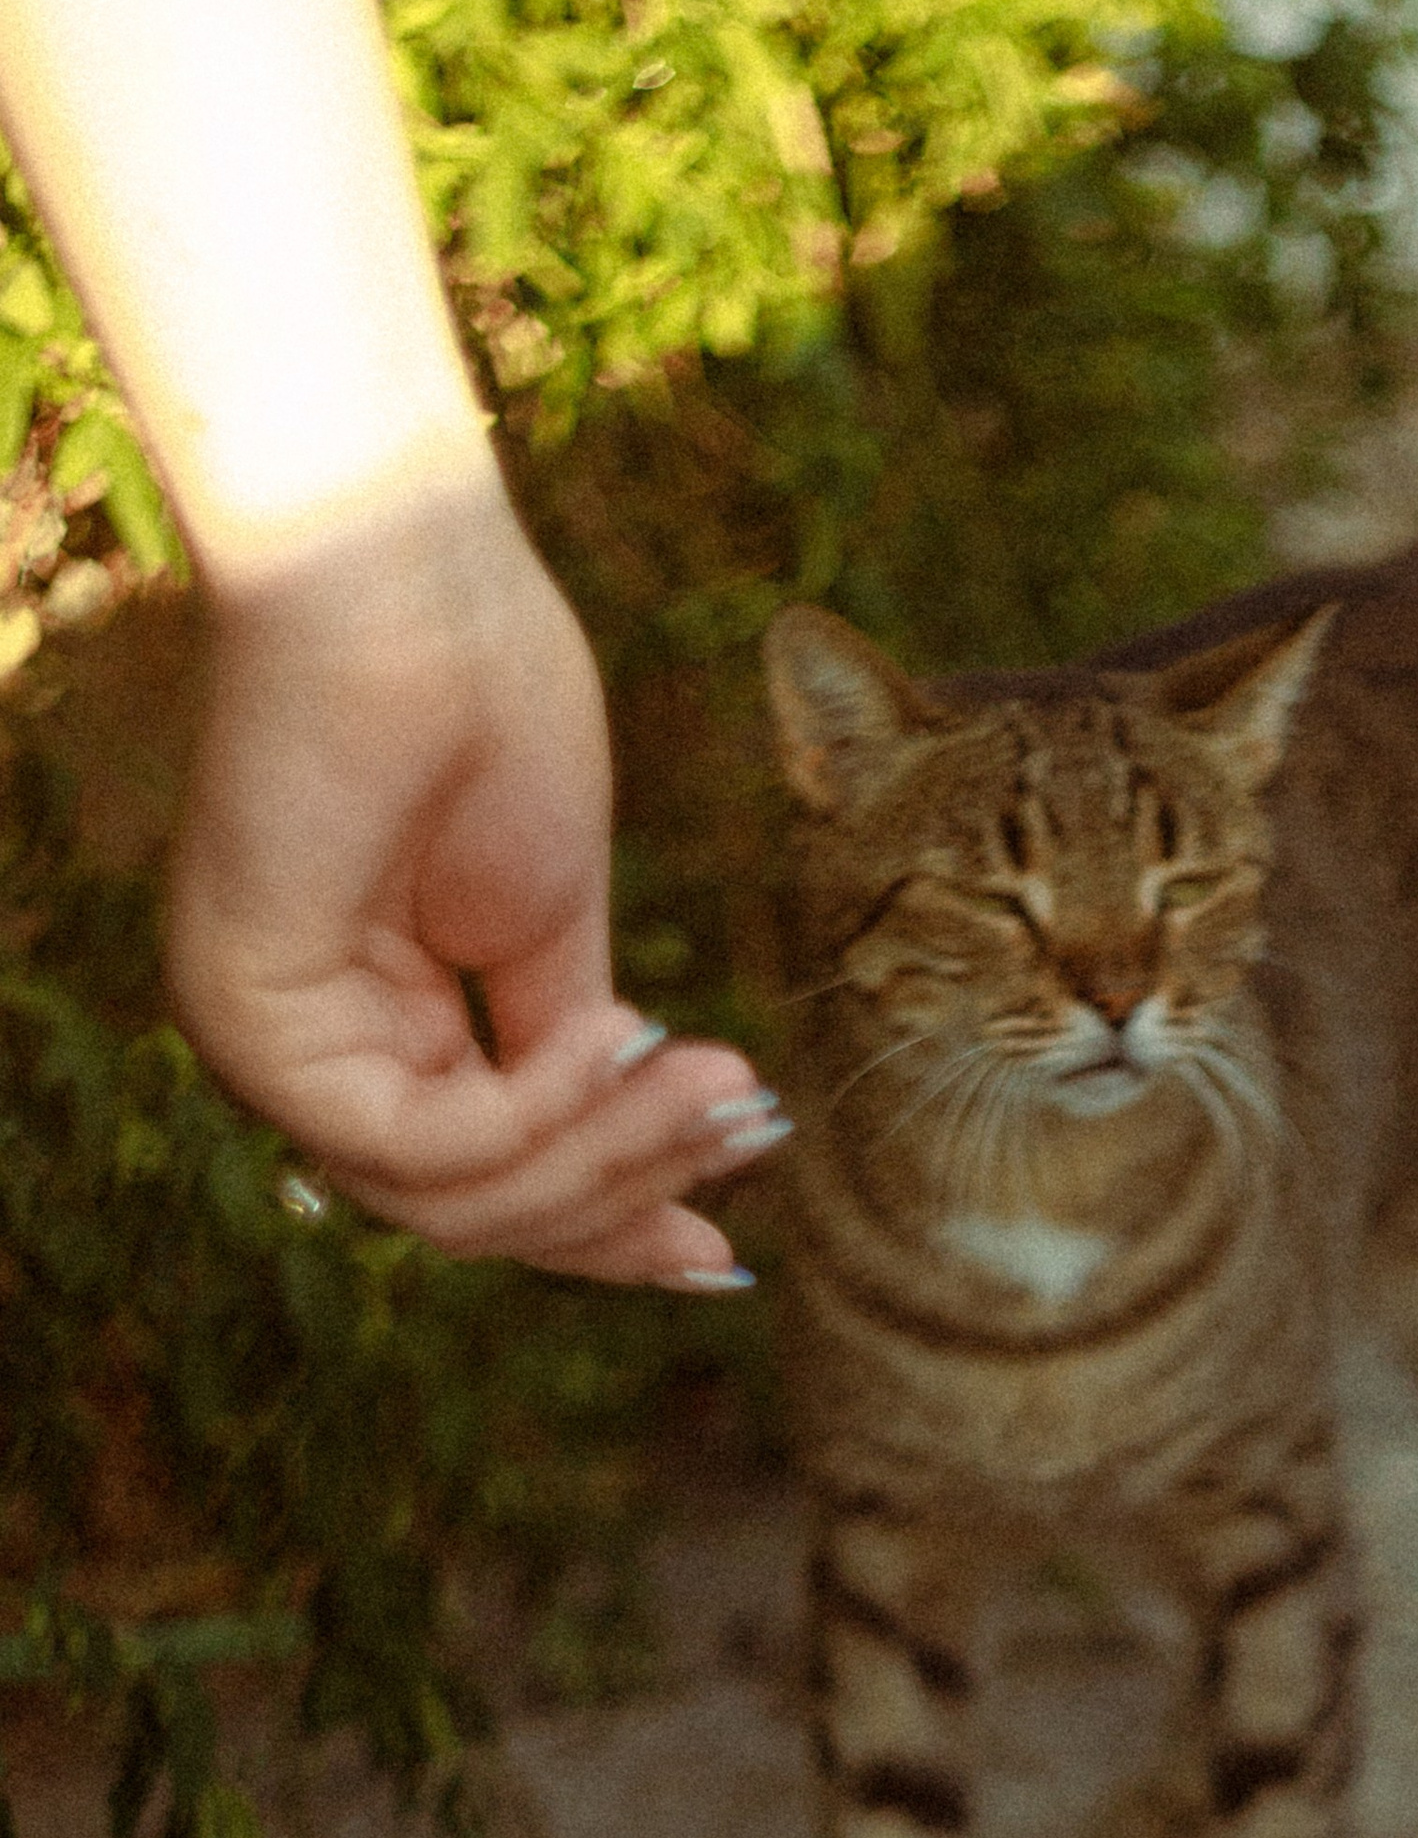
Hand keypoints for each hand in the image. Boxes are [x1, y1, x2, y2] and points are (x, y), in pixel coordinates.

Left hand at [164, 480, 781, 1283]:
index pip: (478, 1188)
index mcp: (364, 1030)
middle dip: (625, 1197)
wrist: (414, 579)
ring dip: (602, 1156)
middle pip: (467, 1218)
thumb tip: (651, 1162)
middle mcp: (298, 1054)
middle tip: (750, 1137)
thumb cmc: (489, 702)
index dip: (605, 1229)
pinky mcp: (247, 1023)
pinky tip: (611, 1036)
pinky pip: (412, 1143)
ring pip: (444, 1205)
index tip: (728, 1258)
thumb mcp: (555, 928)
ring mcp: (261, 1045)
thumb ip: (573, 1057)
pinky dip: (531, 1110)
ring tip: (716, 1085)